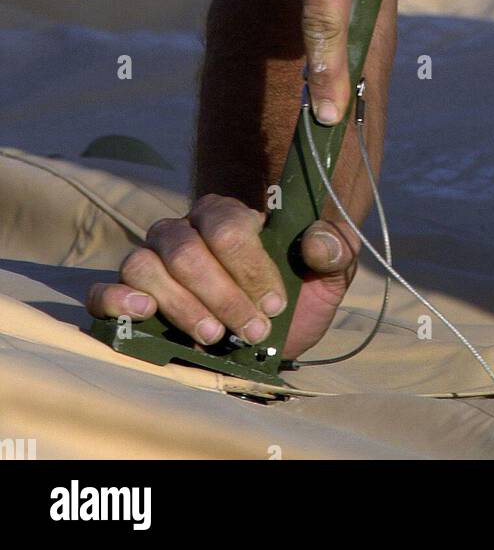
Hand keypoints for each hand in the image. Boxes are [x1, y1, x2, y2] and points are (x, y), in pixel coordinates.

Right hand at [86, 194, 357, 358]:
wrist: (269, 335)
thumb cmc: (294, 297)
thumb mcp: (328, 276)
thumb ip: (333, 251)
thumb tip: (317, 241)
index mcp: (226, 214)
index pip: (227, 227)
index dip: (250, 268)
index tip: (274, 305)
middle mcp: (181, 229)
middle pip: (185, 250)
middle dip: (222, 295)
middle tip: (252, 330)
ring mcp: (150, 259)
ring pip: (145, 265)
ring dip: (182, 305)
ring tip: (214, 336)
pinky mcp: (126, 295)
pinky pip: (104, 289)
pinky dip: (117, 300)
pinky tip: (144, 314)